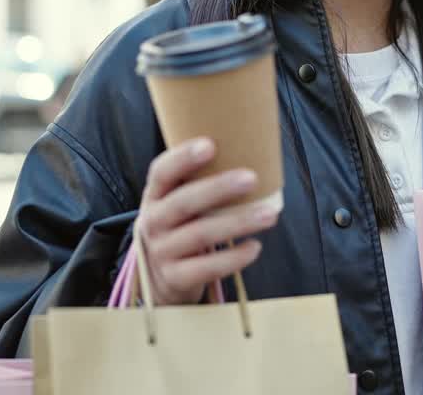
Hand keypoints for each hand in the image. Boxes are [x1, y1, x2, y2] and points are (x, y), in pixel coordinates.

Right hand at [136, 137, 279, 304]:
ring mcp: (162, 252)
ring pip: (200, 235)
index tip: (210, 144)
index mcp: (154, 196)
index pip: (161, 172)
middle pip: (183, 202)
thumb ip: (198, 183)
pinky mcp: (176, 278)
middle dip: (218, 189)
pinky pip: (207, 268)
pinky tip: (255, 247)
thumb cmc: (180, 227)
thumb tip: (250, 155)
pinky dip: (233, 258)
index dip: (183, 158)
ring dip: (237, 223)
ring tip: (269, 215)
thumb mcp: (176, 203)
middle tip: (252, 178)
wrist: (158, 278)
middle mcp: (153, 222)